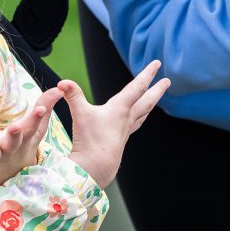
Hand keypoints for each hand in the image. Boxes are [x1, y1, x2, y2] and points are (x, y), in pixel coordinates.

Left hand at [0, 86, 63, 186]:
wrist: (9, 174)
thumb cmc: (23, 145)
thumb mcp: (35, 127)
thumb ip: (45, 105)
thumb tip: (60, 88)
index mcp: (24, 139)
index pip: (32, 127)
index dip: (36, 117)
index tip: (40, 109)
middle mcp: (10, 148)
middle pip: (13, 142)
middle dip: (14, 135)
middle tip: (15, 128)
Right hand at [61, 61, 170, 187]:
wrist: (96, 167)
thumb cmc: (90, 141)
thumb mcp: (80, 114)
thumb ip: (72, 95)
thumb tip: (62, 82)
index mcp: (120, 108)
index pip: (137, 87)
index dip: (147, 74)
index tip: (157, 63)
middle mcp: (127, 118)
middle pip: (147, 101)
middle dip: (157, 89)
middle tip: (168, 81)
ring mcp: (125, 130)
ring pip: (143, 113)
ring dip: (151, 103)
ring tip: (157, 97)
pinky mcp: (121, 139)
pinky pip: (135, 123)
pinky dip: (140, 117)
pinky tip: (138, 118)